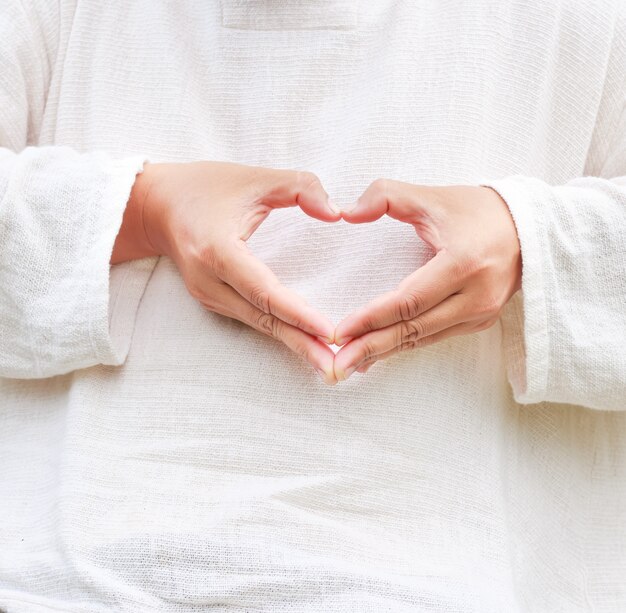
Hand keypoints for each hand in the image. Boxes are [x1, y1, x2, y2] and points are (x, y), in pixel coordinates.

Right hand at [113, 161, 341, 382]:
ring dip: (293, 343)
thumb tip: (336, 214)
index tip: (329, 332)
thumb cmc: (206, 187)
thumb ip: (300, 187)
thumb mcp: (255, 177)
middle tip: (336, 368)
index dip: (298, 314)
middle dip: (301, 344)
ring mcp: (207, 294)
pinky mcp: (211, 299)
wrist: (156, 204)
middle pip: (263, 319)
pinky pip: (251, 318)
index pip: (264, 292)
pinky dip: (278, 331)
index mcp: (217, 250)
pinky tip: (303, 342)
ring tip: (327, 362)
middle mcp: (208, 281)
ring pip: (257, 324)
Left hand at [333, 180, 521, 380]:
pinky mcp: (481, 321)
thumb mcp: (431, 195)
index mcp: (463, 262)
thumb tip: (346, 213)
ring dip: (385, 353)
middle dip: (371, 347)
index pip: (408, 300)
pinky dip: (406, 347)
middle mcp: (476, 295)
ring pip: (423, 339)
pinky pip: (436, 337)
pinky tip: (379, 355)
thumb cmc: (476, 210)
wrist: (530, 227)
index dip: (372, 318)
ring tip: (350, 365)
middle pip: (413, 328)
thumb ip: (385, 196)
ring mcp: (481, 312)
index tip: (340, 331)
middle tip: (338, 364)